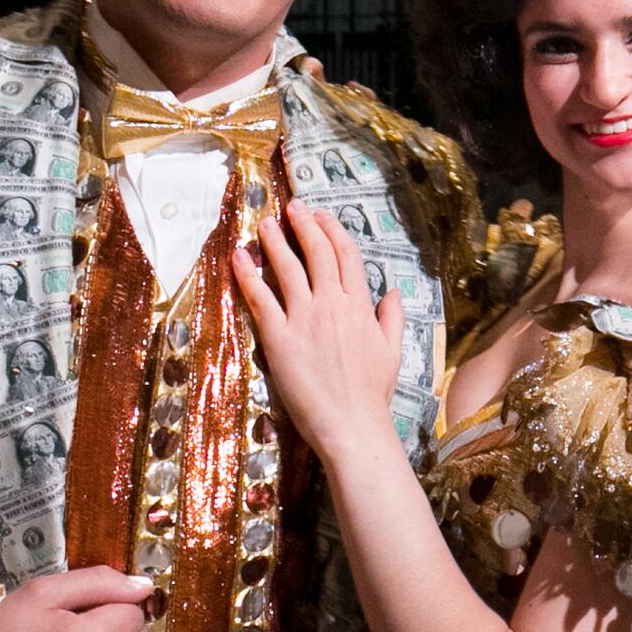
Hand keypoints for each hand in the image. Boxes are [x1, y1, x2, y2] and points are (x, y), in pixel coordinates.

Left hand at [235, 205, 408, 462]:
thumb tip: (391, 292)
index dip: (333, 231)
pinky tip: (240, 257)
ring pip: (288, 268)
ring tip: (264, 224)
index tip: (322, 216)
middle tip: (292, 208)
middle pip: (317, 254)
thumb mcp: (392, 351)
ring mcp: (304, 319)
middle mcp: (332, 304)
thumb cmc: (373, 393)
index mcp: (360, 306)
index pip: (347, 256)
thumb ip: (391, 318)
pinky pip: (260, 299)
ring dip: (275, 242)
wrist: (351, 424)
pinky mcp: (278, 338)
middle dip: (304, 226)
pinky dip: (249, 275)